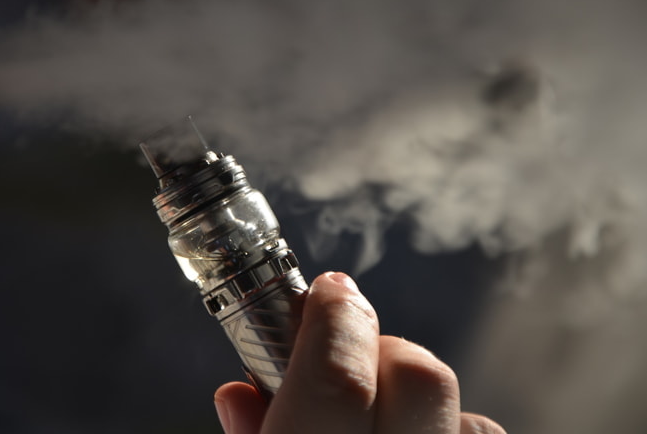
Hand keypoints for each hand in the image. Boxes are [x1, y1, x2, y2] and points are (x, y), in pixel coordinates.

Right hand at [214, 272, 505, 433]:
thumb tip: (241, 392)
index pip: (339, 380)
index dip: (334, 320)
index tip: (328, 291)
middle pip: (422, 377)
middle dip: (381, 347)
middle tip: (348, 360)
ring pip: (470, 416)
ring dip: (418, 403)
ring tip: (379, 426)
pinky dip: (449, 433)